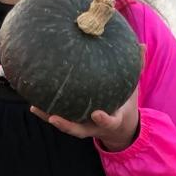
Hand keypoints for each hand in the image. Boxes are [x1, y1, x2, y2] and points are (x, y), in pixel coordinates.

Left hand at [29, 45, 144, 150]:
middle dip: (68, 125)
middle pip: (80, 130)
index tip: (97, 113)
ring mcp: (82, 126)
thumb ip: (137, 68)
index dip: (104, 119)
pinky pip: (58, 118)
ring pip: (65, 125)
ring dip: (50, 118)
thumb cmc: (124, 102)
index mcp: (112, 120)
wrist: (120, 125)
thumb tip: (142, 45)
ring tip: (36, 108)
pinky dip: (46, 113)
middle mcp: (94, 126)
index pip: (109, 121)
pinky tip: (33, 104)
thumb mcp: (133, 88)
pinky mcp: (74, 123)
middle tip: (55, 118)